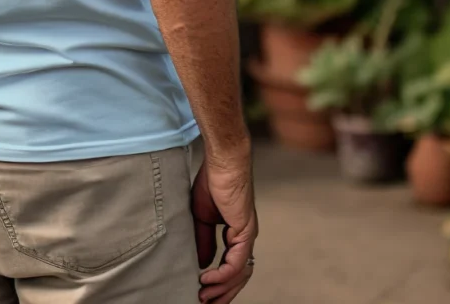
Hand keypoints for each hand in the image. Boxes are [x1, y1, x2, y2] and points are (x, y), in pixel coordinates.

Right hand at [191, 154, 257, 303]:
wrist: (223, 161)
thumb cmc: (212, 181)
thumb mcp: (201, 216)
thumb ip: (203, 240)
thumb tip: (203, 264)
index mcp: (236, 233)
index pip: (231, 266)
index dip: (219, 282)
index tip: (202, 291)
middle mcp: (245, 237)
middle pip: (238, 276)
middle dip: (222, 294)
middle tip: (205, 303)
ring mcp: (247, 236)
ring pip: (239, 274)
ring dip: (221, 289)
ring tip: (203, 296)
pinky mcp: (245, 232)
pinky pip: (236, 262)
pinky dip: (222, 274)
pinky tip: (206, 278)